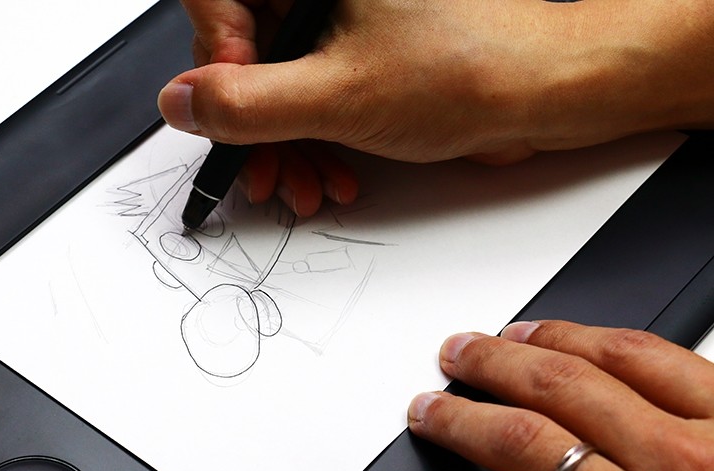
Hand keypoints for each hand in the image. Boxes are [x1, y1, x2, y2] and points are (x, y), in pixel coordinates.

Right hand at [158, 0, 713, 215]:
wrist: (543, 93)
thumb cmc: (472, 66)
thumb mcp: (339, 94)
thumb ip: (247, 102)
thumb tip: (183, 102)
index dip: (212, 50)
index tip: (224, 97)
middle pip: (242, 52)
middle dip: (247, 123)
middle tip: (260, 166)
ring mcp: (339, 29)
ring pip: (273, 88)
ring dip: (279, 147)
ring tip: (301, 184)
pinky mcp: (356, 64)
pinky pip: (307, 105)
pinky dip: (309, 146)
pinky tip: (327, 175)